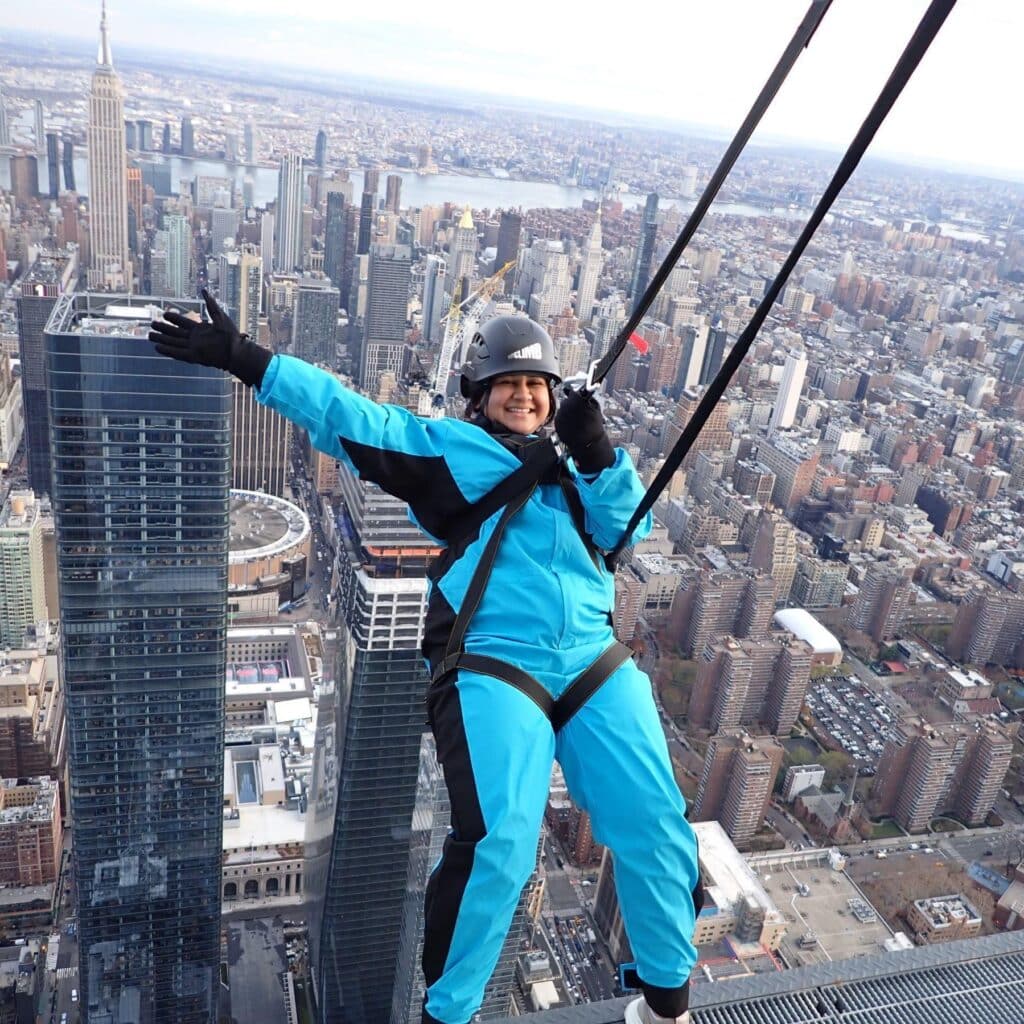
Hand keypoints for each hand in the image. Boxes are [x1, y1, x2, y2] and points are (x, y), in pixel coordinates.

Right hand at [149, 289, 270, 387]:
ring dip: (162, 339)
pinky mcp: (193, 357)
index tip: (164, 314)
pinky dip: (167, 350)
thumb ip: (210, 305)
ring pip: (173, 342)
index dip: (174, 319)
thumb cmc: (231, 335)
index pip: (183, 323)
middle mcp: (195, 339)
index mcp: (200, 329)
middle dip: (164, 328)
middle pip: (175, 333)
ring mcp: (193, 348)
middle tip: (152, 324)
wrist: (237, 352)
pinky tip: (157, 347)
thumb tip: (204, 290)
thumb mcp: (220, 316)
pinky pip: (177, 353)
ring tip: (150, 335)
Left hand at [555, 388, 614, 473]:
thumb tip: (584, 387)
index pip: (574, 391)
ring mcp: (559, 415)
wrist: (588, 444)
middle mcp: (565, 406)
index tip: (580, 396)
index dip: (578, 394)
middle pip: (567, 399)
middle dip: (573, 403)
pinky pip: (560, 416)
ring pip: (563, 408)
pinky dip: (565, 418)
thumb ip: (588, 395)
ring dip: (569, 411)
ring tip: (577, 419)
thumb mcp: (596, 407)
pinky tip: (573, 424)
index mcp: (576, 400)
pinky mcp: (556, 423)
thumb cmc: (594, 426)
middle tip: (581, 410)